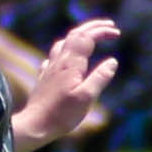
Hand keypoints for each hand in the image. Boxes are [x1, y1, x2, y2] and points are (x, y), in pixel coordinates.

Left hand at [8, 18, 119, 148]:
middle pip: (75, 35)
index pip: (87, 38)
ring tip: (90, 37)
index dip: (101, 31)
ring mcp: (50, 69)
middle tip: (109, 26)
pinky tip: (66, 57)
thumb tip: (113, 61)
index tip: (116, 32)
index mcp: (71, 64)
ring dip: (79, 35)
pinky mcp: (44, 78)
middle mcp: (59, 62)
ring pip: (63, 43)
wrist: (35, 125)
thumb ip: (100, 77)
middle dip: (92, 27)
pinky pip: (55, 56)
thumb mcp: (87, 98)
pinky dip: (66, 50)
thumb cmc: (61, 114)